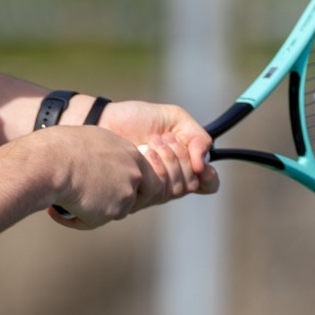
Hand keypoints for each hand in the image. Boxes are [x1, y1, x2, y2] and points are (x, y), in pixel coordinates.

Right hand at [35, 126, 148, 229]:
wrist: (52, 162)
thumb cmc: (63, 147)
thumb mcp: (94, 140)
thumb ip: (107, 155)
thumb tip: (101, 165)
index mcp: (131, 154)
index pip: (144, 175)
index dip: (128, 185)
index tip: (113, 188)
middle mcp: (134, 174)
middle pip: (137, 197)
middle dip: (119, 204)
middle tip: (96, 203)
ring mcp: (125, 194)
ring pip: (114, 211)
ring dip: (95, 211)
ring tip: (70, 201)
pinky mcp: (111, 212)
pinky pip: (92, 222)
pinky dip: (76, 220)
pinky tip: (59, 211)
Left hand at [95, 101, 219, 198]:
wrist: (105, 120)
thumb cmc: (136, 119)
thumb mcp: (174, 118)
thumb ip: (197, 136)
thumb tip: (204, 163)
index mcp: (182, 165)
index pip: (208, 184)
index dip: (209, 177)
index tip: (200, 163)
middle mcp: (170, 182)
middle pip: (192, 185)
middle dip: (182, 157)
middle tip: (166, 138)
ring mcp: (153, 191)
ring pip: (176, 189)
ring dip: (169, 159)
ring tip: (152, 141)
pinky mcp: (136, 196)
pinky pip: (158, 190)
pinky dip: (156, 165)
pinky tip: (142, 152)